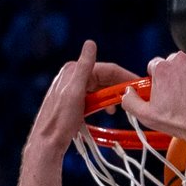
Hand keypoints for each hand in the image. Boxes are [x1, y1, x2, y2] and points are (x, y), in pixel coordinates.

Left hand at [31, 40, 137, 155]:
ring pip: (99, 88)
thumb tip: (91, 43)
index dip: (124, 76)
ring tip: (119, 108)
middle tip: (132, 99)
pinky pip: (93, 97)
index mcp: (74, 70)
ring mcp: (72, 89)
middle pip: (103, 78)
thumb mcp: (74, 91)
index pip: (106, 69)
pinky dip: (102, 102)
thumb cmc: (60, 121)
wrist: (47, 142)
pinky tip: (107, 111)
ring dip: (111, 96)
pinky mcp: (73, 101)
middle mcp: (73, 76)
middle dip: (118, 87)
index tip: (138, 85)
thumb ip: (84, 67)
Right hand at [121, 50, 185, 145]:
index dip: (157, 79)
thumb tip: (127, 94)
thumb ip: (131, 102)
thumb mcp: (148, 117)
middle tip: (180, 96)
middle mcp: (182, 59)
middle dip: (175, 76)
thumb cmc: (182, 122)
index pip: (155, 66)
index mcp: (163, 68)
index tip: (163, 89)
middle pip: (174, 64)